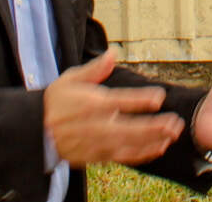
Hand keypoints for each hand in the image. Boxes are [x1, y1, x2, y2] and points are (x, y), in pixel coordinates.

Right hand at [44, 49, 184, 165]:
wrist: (37, 131)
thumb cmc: (55, 102)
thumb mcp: (71, 79)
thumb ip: (94, 69)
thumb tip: (113, 53)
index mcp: (91, 103)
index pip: (120, 101)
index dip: (140, 100)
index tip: (159, 96)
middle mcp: (96, 126)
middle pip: (129, 128)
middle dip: (154, 126)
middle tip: (174, 122)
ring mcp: (97, 143)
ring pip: (128, 145)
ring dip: (152, 141)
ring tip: (171, 135)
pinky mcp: (97, 155)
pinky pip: (123, 157)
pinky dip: (142, 154)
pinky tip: (158, 148)